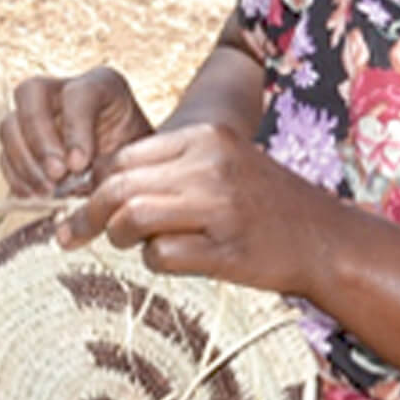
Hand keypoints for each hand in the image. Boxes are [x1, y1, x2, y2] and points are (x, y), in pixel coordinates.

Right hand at [0, 67, 152, 197]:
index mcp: (102, 84)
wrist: (132, 174)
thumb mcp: (139, 156)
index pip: (78, 93)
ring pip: (10, 124)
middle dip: (39, 138)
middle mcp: (63, 89)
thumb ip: (115, 161)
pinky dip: (15, 175)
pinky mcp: (22, 142)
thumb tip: (79, 177)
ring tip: (46, 191)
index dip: (75, 128)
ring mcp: (38, 114)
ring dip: (23, 161)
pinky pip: (4, 154)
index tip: (80, 165)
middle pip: (30, 93)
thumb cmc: (140, 161)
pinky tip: (33, 195)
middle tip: (56, 176)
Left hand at [77, 120, 328, 294]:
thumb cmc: (264, 204)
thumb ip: (169, 168)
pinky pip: (159, 256)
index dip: (95, 184)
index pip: (123, 156)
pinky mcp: (223, 249)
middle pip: (118, 186)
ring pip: (131, 218)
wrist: (326, 239)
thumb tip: (97, 187)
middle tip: (73, 235)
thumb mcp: (222, 165)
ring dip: (118, 237)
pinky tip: (177, 259)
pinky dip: (155, 262)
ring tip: (130, 244)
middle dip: (87, 215)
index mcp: (206, 137)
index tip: (84, 206)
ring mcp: (218, 207)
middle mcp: (210, 165)